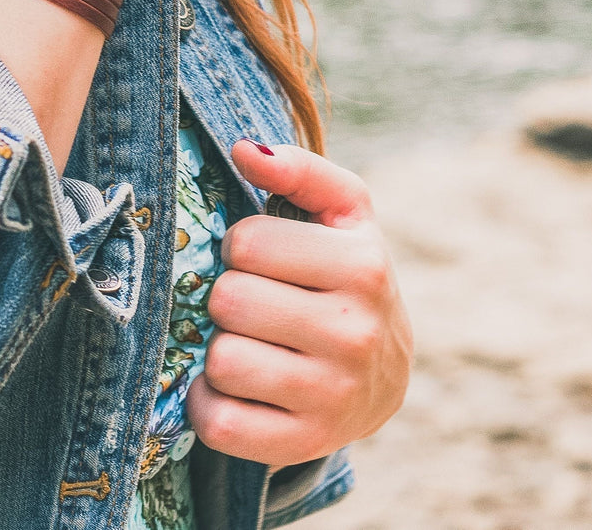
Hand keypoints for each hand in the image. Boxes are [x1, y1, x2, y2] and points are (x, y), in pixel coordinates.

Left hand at [186, 140, 412, 466]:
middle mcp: (356, 334)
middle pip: (228, 301)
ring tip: (251, 345)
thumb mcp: (342, 215)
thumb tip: (244, 148)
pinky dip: (210, 405)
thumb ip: (300, 171)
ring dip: (219, 351)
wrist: (381, 378)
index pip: (246, 243)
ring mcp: (333, 397)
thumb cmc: (342, 278)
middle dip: (229, 299)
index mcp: (364, 267)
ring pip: (221, 361)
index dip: (242, 248)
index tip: (264, 261)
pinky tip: (237, 390)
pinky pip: (218, 423)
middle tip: (256, 307)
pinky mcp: (304, 444)